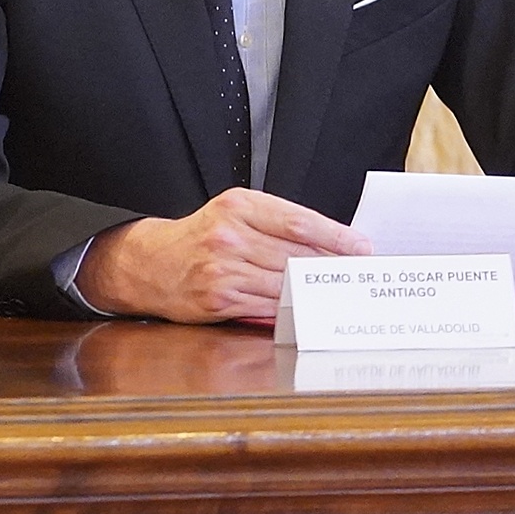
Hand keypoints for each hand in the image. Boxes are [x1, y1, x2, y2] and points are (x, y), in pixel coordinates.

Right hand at [73, 189, 368, 322]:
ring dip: (317, 288)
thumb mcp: (236, 213)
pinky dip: (293, 307)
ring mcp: (223, 269)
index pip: (299, 221)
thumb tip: (330, 242)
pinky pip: (268, 305)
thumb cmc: (203, 236)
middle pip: (296, 254)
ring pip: (285, 282)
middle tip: (359, 272)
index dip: (336, 236)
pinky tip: (310, 306)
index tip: (361, 246)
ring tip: (340, 290)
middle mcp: (230, 236)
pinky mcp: (219, 299)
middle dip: (333, 265)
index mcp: (239, 207)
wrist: (153, 264)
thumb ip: (277, 222)